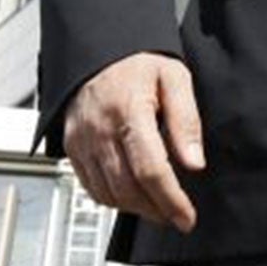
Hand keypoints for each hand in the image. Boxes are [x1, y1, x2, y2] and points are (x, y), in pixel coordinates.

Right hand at [63, 52, 204, 230]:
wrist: (99, 49)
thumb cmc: (140, 63)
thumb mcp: (175, 78)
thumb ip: (186, 120)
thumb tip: (194, 163)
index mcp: (129, 111)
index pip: (151, 170)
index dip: (171, 200)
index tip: (187, 217)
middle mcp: (100, 130)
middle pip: (128, 188)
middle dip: (156, 210)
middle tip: (177, 216)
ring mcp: (82, 141)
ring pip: (107, 193)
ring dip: (135, 209)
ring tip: (158, 207)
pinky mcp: (72, 147)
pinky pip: (90, 186)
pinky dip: (112, 199)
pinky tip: (132, 196)